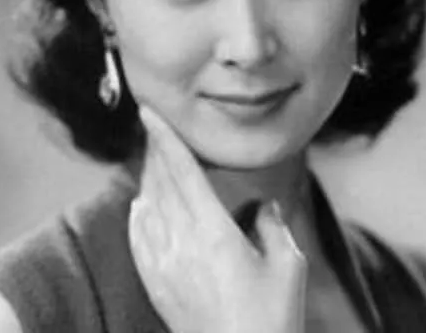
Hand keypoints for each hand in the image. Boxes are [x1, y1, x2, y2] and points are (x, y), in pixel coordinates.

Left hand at [128, 106, 307, 332]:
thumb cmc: (270, 318)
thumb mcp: (288, 265)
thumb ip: (273, 225)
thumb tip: (264, 206)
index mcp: (214, 231)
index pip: (182, 170)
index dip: (165, 138)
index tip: (149, 112)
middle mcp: (182, 242)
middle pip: (161, 182)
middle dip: (155, 149)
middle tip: (152, 125)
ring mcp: (164, 265)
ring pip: (148, 206)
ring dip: (148, 177)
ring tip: (151, 157)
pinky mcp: (157, 284)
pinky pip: (138, 238)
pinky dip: (138, 214)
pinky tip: (140, 205)